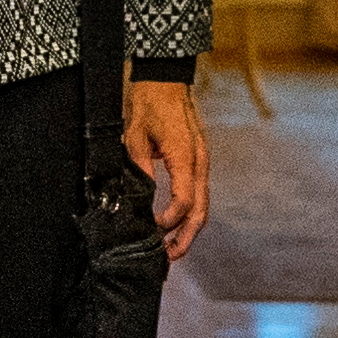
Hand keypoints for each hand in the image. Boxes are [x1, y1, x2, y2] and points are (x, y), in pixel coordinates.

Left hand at [126, 78, 212, 259]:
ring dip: (188, 230)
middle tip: (169, 258)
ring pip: (202, 205)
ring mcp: (201, 162)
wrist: (167, 78)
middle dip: (186, 238)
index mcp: (185, 156)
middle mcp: (199, 162)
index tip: (151, 230)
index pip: (184, 201)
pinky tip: (173, 224)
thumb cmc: (150, 103)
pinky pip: (198, 193)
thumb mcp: (135, 135)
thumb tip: (135, 199)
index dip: (169, 221)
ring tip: (171, 249)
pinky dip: (188, 213)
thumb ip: (138, 168)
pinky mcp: (197, 161)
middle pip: (201, 210)